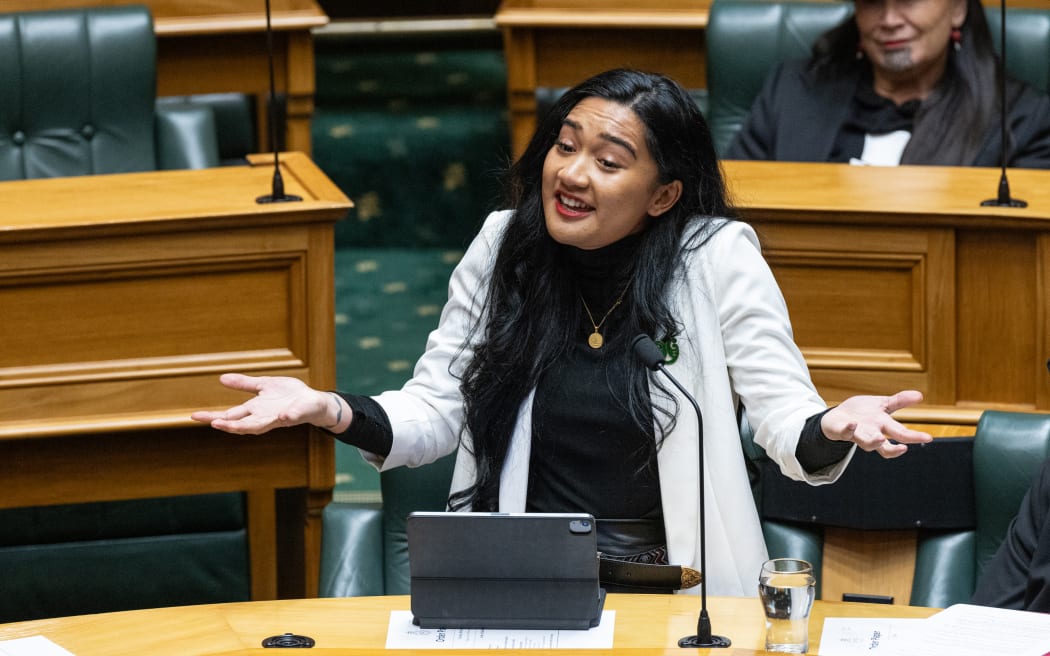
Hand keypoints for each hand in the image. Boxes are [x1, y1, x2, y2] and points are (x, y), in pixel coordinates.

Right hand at [190, 373, 339, 434]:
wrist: (314, 401)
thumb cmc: (289, 395)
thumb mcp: (264, 385)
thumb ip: (244, 384)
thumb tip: (221, 379)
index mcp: (255, 409)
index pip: (230, 414)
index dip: (213, 416)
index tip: (194, 416)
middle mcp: (264, 416)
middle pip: (241, 423)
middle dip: (227, 424)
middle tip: (212, 423)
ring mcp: (279, 417)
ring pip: (261, 425)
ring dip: (247, 426)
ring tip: (231, 426)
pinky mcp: (296, 414)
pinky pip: (291, 417)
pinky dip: (286, 417)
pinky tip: (281, 416)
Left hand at [820, 390, 931, 458]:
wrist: (837, 417)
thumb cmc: (862, 413)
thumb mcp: (882, 404)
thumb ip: (899, 401)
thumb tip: (920, 395)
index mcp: (883, 427)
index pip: (901, 435)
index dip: (914, 437)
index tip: (928, 438)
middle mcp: (872, 434)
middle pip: (885, 446)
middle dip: (895, 448)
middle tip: (904, 448)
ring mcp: (857, 434)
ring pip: (866, 444)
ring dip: (873, 442)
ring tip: (880, 439)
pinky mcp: (842, 430)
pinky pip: (845, 432)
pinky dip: (849, 429)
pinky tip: (853, 424)